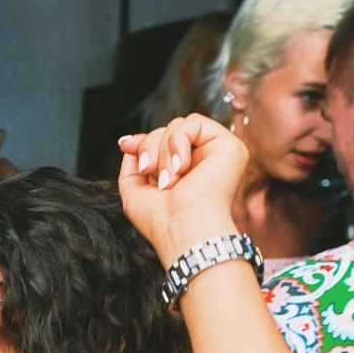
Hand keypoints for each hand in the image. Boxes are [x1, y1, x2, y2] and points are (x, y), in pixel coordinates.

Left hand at [117, 114, 246, 267]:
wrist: (183, 230)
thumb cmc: (161, 221)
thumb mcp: (134, 193)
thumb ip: (131, 168)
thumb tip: (130, 145)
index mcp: (184, 173)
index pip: (163, 142)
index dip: (143, 141)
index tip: (125, 146)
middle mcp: (201, 162)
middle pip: (167, 131)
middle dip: (150, 148)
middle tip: (149, 172)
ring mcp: (216, 153)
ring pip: (178, 126)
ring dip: (163, 151)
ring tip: (168, 179)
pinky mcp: (229, 146)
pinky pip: (194, 122)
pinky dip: (179, 142)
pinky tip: (181, 167)